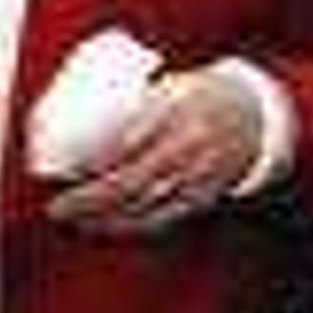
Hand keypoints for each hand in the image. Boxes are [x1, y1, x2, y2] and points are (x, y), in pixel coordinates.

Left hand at [44, 67, 263, 236]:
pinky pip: (164, 219)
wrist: (256, 116)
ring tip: (71, 218)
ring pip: (144, 206)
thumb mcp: (169, 84)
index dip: (90, 163)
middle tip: (56, 204)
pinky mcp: (204, 197)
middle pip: (130, 181)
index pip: (126, 142)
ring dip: (103, 218)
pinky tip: (105, 228)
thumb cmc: (200, 95)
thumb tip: (74, 113)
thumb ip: (133, 99)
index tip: (61, 170)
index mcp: (175, 111)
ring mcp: (197, 175)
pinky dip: (131, 227)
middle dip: (88, 200)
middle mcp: (187, 146)